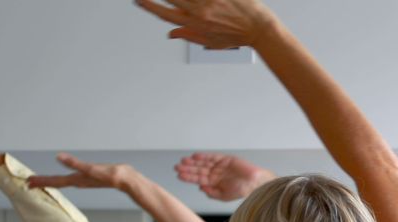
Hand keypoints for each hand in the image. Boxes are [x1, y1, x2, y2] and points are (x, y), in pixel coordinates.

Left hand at [26, 153, 139, 189]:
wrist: (128, 180)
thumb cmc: (112, 175)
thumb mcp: (92, 168)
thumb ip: (74, 163)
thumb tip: (58, 157)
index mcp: (77, 180)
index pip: (54, 181)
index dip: (41, 181)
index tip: (28, 183)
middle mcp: (78, 181)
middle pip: (56, 183)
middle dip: (42, 182)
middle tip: (28, 183)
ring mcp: (84, 180)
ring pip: (63, 182)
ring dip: (52, 181)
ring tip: (42, 181)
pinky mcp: (90, 177)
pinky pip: (72, 178)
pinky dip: (64, 178)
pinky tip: (66, 175)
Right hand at [136, 0, 275, 48]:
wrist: (259, 29)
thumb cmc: (237, 36)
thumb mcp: (211, 41)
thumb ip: (189, 35)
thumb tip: (170, 34)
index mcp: (195, 24)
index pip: (165, 15)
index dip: (149, 7)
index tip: (138, 1)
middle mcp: (200, 10)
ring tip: (169, 0)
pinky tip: (193, 1)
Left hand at [175, 152, 275, 200]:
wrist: (255, 184)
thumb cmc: (242, 191)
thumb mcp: (224, 196)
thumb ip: (212, 193)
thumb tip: (200, 188)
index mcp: (214, 183)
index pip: (198, 179)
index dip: (189, 177)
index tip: (179, 176)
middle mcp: (215, 173)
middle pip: (199, 170)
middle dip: (188, 169)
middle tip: (177, 167)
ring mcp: (220, 166)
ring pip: (203, 163)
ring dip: (193, 162)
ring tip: (183, 161)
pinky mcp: (225, 159)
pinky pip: (212, 157)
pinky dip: (204, 157)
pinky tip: (195, 157)